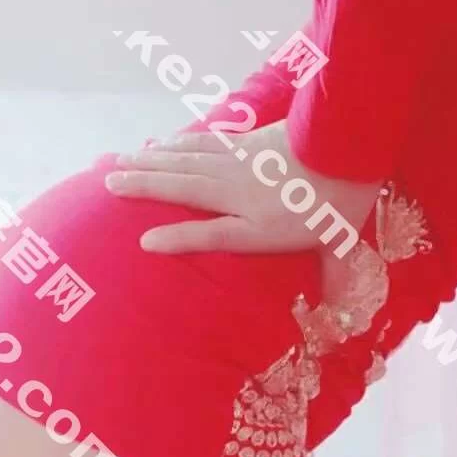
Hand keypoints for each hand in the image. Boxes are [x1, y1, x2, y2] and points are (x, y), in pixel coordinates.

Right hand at [105, 120, 381, 257]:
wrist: (348, 141)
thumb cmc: (343, 197)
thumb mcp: (339, 242)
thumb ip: (330, 275)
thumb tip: (338, 315)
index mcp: (260, 224)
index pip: (212, 234)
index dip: (178, 239)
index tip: (144, 242)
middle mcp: (241, 193)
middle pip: (185, 188)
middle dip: (144, 185)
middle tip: (108, 184)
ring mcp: (240, 163)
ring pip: (186, 160)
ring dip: (150, 160)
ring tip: (119, 161)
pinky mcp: (246, 142)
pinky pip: (203, 143)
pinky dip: (178, 142)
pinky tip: (160, 142)